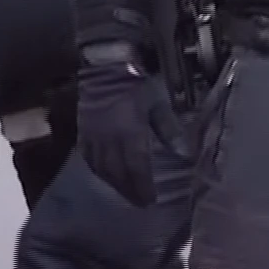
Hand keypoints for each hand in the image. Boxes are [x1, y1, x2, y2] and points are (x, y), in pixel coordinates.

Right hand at [77, 57, 158, 205]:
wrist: (108, 66)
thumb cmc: (138, 84)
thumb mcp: (159, 105)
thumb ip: (170, 131)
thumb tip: (184, 154)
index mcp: (129, 133)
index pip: (136, 168)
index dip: (142, 187)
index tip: (149, 201)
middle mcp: (109, 138)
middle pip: (118, 172)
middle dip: (128, 189)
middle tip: (138, 203)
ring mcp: (93, 134)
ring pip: (101, 166)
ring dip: (113, 182)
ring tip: (124, 192)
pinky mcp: (83, 128)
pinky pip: (88, 154)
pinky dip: (96, 168)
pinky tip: (103, 174)